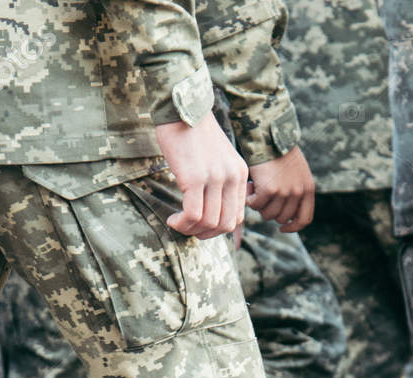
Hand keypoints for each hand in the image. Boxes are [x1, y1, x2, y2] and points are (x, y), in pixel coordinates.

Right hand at [155, 118, 249, 238]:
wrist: (182, 108)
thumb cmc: (194, 133)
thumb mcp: (217, 157)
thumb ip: (221, 180)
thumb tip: (213, 207)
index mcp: (240, 173)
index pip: (237, 216)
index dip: (218, 229)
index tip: (201, 225)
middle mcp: (231, 177)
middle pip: (224, 225)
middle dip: (205, 234)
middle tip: (188, 228)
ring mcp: (214, 178)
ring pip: (208, 222)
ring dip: (190, 230)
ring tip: (177, 222)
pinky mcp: (194, 177)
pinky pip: (192, 214)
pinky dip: (182, 223)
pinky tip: (172, 219)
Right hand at [246, 146, 314, 231]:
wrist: (267, 135)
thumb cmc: (278, 152)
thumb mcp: (296, 172)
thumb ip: (295, 191)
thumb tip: (284, 218)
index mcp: (308, 188)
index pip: (304, 219)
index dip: (293, 227)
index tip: (282, 228)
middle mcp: (298, 192)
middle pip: (282, 218)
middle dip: (270, 211)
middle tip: (262, 197)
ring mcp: (285, 192)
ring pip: (267, 214)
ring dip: (259, 205)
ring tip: (255, 189)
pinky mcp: (270, 190)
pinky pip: (255, 205)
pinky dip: (249, 199)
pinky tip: (249, 186)